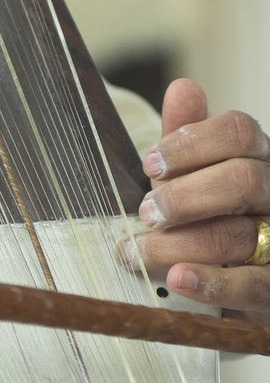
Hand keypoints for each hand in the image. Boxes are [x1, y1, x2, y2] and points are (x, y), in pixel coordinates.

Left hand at [120, 79, 269, 322]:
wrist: (234, 276)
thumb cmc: (207, 217)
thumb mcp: (192, 177)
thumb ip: (188, 140)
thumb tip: (182, 86)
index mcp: (258, 158)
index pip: (239, 131)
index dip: (191, 144)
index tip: (149, 163)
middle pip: (241, 180)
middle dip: (184, 197)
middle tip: (145, 213)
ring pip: (238, 235)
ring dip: (178, 244)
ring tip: (136, 252)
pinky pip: (252, 285)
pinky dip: (212, 283)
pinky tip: (177, 279)